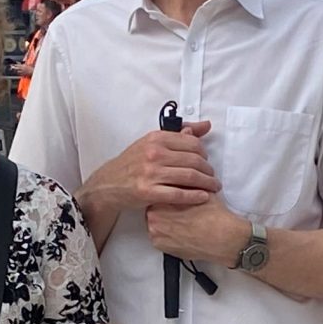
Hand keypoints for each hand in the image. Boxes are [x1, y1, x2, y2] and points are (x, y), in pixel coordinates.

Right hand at [80, 123, 217, 226]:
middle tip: (213, 178)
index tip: (207, 162)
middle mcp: (154, 153)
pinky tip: (203, 197)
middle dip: (209, 171)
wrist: (108, 184)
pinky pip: (179, 194)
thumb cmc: (132, 163)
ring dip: (207, 184)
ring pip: (190, 177)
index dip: (205, 154)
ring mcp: (150, 173)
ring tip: (214, 188)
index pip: (193, 143)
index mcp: (156, 138)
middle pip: (194, 161)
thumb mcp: (152, 143)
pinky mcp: (148, 192)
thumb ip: (179, 134)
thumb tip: (205, 126)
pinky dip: (195, 196)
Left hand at [144, 193, 253, 265]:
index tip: (176, 200)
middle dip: (165, 209)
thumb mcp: (199, 189)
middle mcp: (154, 216)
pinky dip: (167, 235)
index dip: (168, 196)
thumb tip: (179, 179)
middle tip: (179, 212)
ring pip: (155, 224)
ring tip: (181, 223)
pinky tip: (180, 232)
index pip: (158, 193)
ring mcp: (155, 233)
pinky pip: (159, 238)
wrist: (223, 237)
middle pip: (154, 209)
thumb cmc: (213, 214)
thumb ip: (185, 184)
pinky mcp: (160, 246)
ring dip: (164, 223)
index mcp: (162, 199)